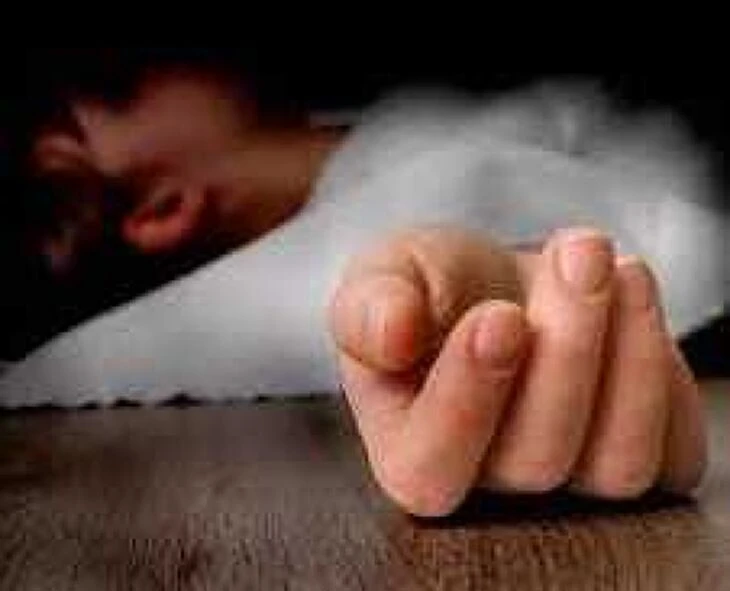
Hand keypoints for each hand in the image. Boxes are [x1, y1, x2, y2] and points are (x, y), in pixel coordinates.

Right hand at [328, 226, 705, 516]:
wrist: (495, 280)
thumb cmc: (432, 287)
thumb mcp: (383, 276)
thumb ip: (367, 306)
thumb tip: (391, 333)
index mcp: (410, 451)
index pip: (431, 467)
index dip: (468, 400)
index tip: (498, 316)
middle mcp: (492, 482)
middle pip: (535, 460)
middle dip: (565, 349)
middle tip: (578, 253)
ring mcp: (571, 478)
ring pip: (615, 464)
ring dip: (628, 357)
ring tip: (612, 265)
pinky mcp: (638, 456)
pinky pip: (672, 450)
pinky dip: (662, 369)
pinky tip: (633, 294)